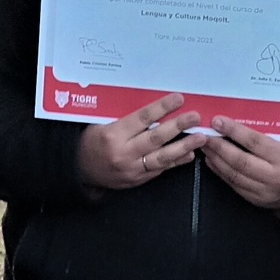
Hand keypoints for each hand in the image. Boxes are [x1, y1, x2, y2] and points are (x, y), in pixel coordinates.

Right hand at [77, 93, 206, 190]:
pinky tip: (189, 155)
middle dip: (178, 126)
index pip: (142, 118)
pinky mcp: (137, 180)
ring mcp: (131, 169)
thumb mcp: (103, 123)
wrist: (79, 168)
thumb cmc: (92, 140)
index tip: (179, 99)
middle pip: (156, 138)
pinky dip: (175, 162)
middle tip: (195, 117)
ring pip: (162, 157)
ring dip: (184, 147)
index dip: (162, 108)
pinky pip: (159, 170)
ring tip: (200, 138)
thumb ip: (127, 119)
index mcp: (113, 134)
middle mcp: (123, 153)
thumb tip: (156, 108)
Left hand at [201, 116, 279, 211]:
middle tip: (205, 135)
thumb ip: (268, 132)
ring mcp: (265, 192)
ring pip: (234, 175)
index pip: (255, 142)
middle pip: (240, 161)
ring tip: (205, 147)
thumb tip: (238, 118)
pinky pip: (234, 185)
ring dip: (216, 160)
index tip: (218, 122)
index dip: (234, 131)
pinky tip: (213, 162)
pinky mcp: (257, 201)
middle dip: (219, 147)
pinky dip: (220, 173)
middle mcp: (275, 177)